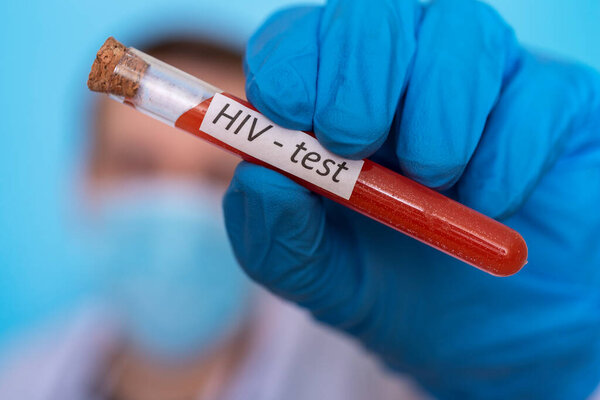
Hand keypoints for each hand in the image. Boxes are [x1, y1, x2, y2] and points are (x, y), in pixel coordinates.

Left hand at [223, 1, 599, 397]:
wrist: (489, 330)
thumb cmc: (394, 287)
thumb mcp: (321, 281)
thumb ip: (276, 240)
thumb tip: (260, 180)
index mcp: (332, 103)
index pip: (297, 42)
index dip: (290, 63)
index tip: (291, 116)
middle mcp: (404, 74)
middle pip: (373, 13)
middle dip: (358, 75)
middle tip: (355, 142)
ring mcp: (480, 80)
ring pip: (459, 29)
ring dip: (436, 112)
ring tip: (432, 178)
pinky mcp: (552, 104)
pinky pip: (537, 94)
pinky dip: (506, 154)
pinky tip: (490, 201)